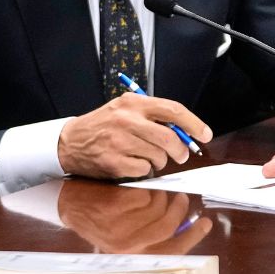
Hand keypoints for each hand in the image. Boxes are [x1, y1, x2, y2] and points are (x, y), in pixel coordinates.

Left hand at [54, 181, 214, 254]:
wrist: (62, 201)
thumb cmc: (93, 215)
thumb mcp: (118, 235)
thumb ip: (147, 234)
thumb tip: (182, 227)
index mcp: (130, 254)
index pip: (171, 251)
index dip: (192, 238)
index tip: (206, 223)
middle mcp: (126, 244)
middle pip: (169, 226)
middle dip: (179, 210)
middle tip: (182, 198)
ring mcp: (120, 223)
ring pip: (159, 206)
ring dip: (162, 194)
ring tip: (158, 189)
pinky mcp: (116, 203)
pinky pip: (145, 192)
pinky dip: (146, 185)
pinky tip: (142, 182)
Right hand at [56, 94, 212, 180]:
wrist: (69, 142)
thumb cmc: (102, 126)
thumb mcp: (124, 110)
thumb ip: (153, 116)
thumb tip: (186, 133)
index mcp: (132, 103)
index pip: (172, 110)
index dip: (194, 123)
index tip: (205, 134)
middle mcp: (126, 120)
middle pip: (169, 138)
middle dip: (180, 150)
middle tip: (180, 155)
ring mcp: (119, 142)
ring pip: (158, 156)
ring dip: (157, 160)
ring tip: (143, 156)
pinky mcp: (115, 162)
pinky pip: (144, 170)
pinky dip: (143, 170)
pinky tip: (130, 163)